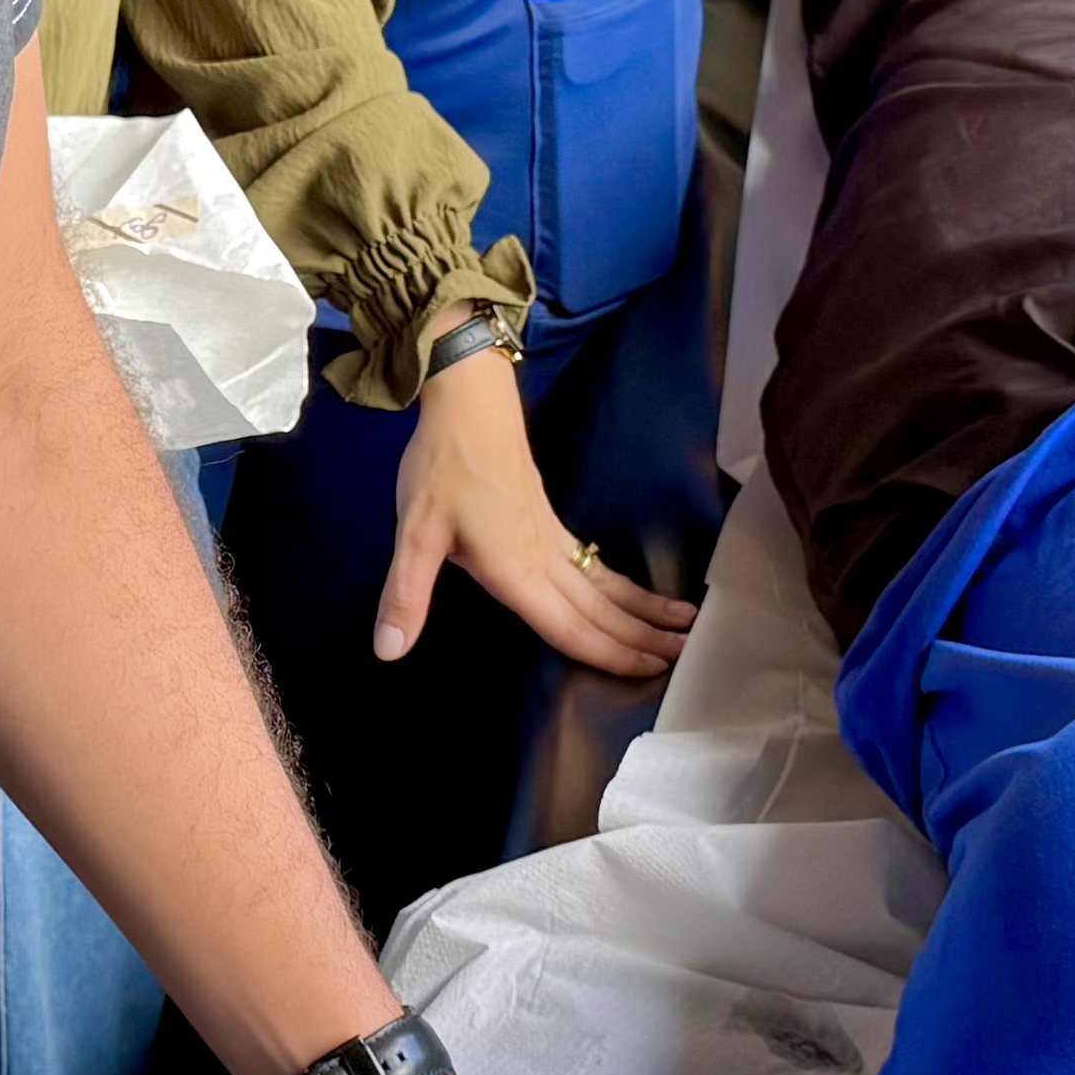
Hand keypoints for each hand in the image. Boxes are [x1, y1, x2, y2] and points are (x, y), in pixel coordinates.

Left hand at [380, 347, 693, 678]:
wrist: (470, 402)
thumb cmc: (442, 466)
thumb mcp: (413, 534)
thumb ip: (405, 596)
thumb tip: (387, 652)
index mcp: (515, 570)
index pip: (569, 627)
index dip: (609, 654)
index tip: (650, 671)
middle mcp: (543, 558)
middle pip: (602, 609)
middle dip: (643, 637)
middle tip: (687, 657)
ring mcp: (551, 538)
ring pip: (607, 586)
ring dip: (645, 610)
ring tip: (685, 626)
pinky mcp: (550, 520)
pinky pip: (596, 566)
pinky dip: (623, 587)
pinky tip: (630, 595)